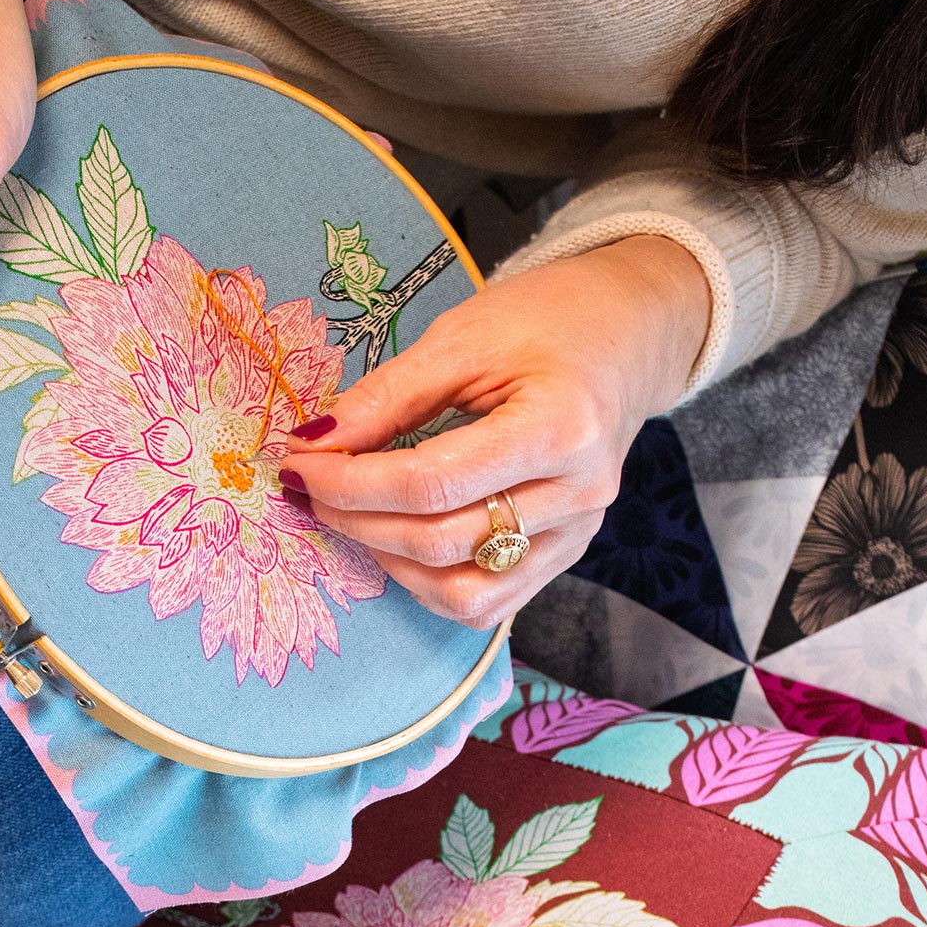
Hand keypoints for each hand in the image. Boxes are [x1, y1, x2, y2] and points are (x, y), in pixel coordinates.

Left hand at [281, 235, 711, 628]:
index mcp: (559, 428)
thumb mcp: (463, 339)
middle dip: (358, 520)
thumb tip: (314, 444)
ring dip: (392, 563)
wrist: (626, 339)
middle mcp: (577, 496)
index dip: (353, 482)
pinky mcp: (564, 557)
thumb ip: (388, 397)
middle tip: (311, 487)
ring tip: (354, 518)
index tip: (300, 463)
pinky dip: (430, 584)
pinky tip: (399, 543)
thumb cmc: (549, 322)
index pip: (433, 483)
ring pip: (465, 593)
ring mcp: (575, 536)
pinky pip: (488, 603)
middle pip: (442, 541)